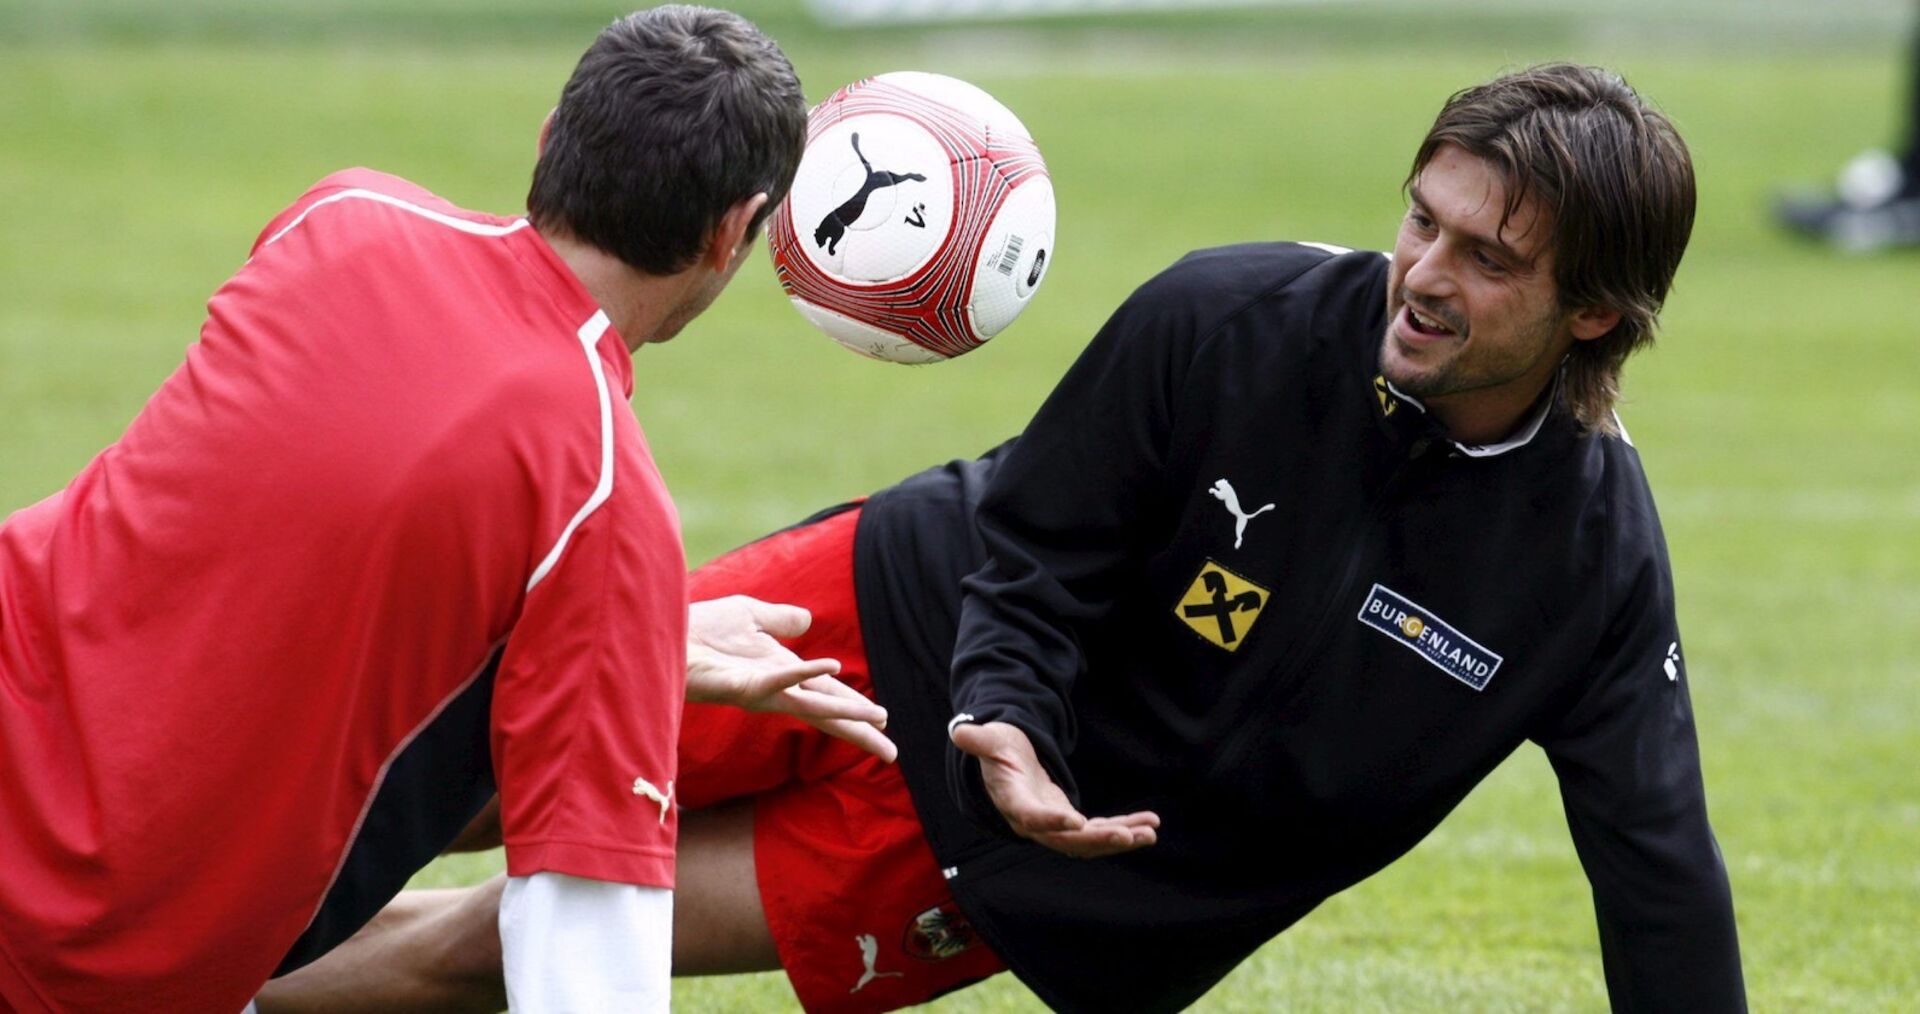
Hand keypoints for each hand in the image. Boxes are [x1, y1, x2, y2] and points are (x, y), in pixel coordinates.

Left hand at [686, 595, 895, 761]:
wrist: (663, 629)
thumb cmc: (699, 627)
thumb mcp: (751, 615)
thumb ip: (780, 620)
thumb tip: (807, 622)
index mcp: (781, 674)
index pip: (827, 696)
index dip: (855, 709)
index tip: (885, 724)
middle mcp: (774, 689)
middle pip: (826, 712)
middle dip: (859, 730)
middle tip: (891, 753)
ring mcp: (760, 690)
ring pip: (811, 704)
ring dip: (846, 710)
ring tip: (879, 717)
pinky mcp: (741, 685)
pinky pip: (779, 680)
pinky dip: (806, 673)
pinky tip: (831, 668)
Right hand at [949, 721, 1158, 857]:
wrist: (1005, 767)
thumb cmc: (998, 749)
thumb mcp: (990, 740)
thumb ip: (979, 740)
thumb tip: (960, 731)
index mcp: (1014, 802)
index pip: (1032, 816)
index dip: (1052, 820)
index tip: (1076, 821)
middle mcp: (1034, 823)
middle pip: (1066, 839)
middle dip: (1098, 839)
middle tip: (1128, 836)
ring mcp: (1054, 826)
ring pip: (1088, 841)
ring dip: (1119, 838)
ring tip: (1150, 832)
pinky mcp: (1070, 824)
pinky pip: (1099, 831)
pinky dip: (1124, 828)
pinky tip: (1149, 823)